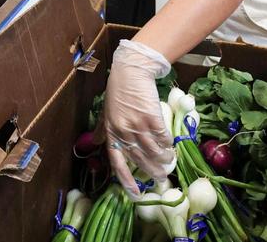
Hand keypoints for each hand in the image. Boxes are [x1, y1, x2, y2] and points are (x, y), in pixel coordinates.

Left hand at [100, 39, 174, 195]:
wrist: (131, 71)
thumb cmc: (117, 91)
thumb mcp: (105, 111)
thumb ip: (101, 128)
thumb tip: (95, 142)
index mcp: (111, 133)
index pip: (118, 162)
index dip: (126, 179)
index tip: (135, 194)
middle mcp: (124, 132)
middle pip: (139, 159)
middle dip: (151, 171)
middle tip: (161, 178)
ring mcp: (138, 125)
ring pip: (153, 150)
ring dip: (163, 159)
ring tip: (169, 163)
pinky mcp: (152, 117)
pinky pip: (162, 137)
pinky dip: (168, 144)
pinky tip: (172, 146)